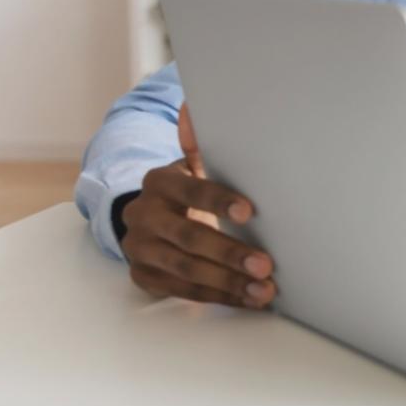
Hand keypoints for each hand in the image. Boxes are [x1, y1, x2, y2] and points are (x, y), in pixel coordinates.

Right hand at [119, 103, 276, 307]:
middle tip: (266, 265)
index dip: (218, 202)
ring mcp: (139, 248)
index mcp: (160, 182)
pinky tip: (246, 300)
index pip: (191, 191)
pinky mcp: (143, 276)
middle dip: (229, 253)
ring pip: (184, 269)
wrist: (149, 213)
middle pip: (187, 238)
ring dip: (227, 282)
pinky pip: (181, 291)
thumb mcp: (193, 164)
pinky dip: (217, 296)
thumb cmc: (188, 187)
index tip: (250, 211)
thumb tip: (194, 106)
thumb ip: (201, 143)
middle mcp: (143, 215)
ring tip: (264, 291)